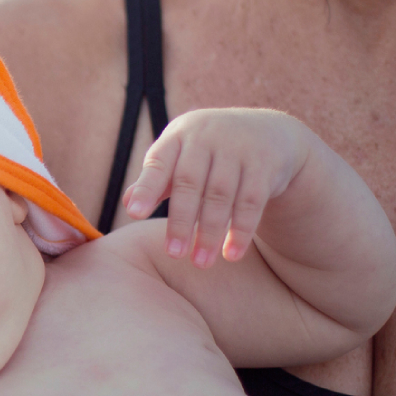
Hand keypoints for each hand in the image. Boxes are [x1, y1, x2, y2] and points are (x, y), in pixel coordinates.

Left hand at [124, 108, 315, 267]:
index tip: (134, 215)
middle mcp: (207, 137)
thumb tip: (128, 204)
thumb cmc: (207, 152)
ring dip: (210, 233)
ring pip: (221, 196)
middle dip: (180, 222)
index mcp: (179, 136)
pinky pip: (251, 202)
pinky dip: (241, 231)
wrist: (267, 132)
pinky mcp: (265, 164)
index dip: (146, 189)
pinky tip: (231, 255)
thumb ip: (155, 181)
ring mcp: (239, 148)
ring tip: (200, 263)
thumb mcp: (179, 158)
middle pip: (190, 183)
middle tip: (173, 254)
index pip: (158, 163)